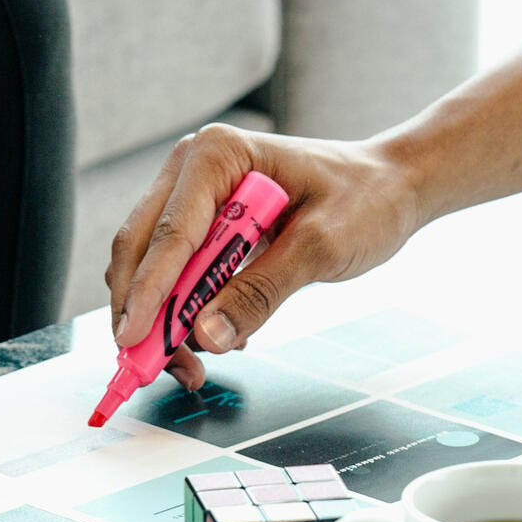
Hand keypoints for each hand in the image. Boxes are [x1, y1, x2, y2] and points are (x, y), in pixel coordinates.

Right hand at [106, 125, 423, 390]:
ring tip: (200, 360)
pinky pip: (172, 276)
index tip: (133, 338)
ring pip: (148, 269)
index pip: (170, 232)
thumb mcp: (321, 248)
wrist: (388, 188)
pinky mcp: (200, 226)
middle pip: (140, 249)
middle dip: (144, 313)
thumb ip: (261, 291)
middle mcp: (192, 170)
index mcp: (218, 154)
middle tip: (159, 367)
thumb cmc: (364, 199)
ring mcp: (191, 197)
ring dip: (163, 320)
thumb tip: (207, 335)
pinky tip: (218, 333)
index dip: (147, 291)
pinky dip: (183, 312)